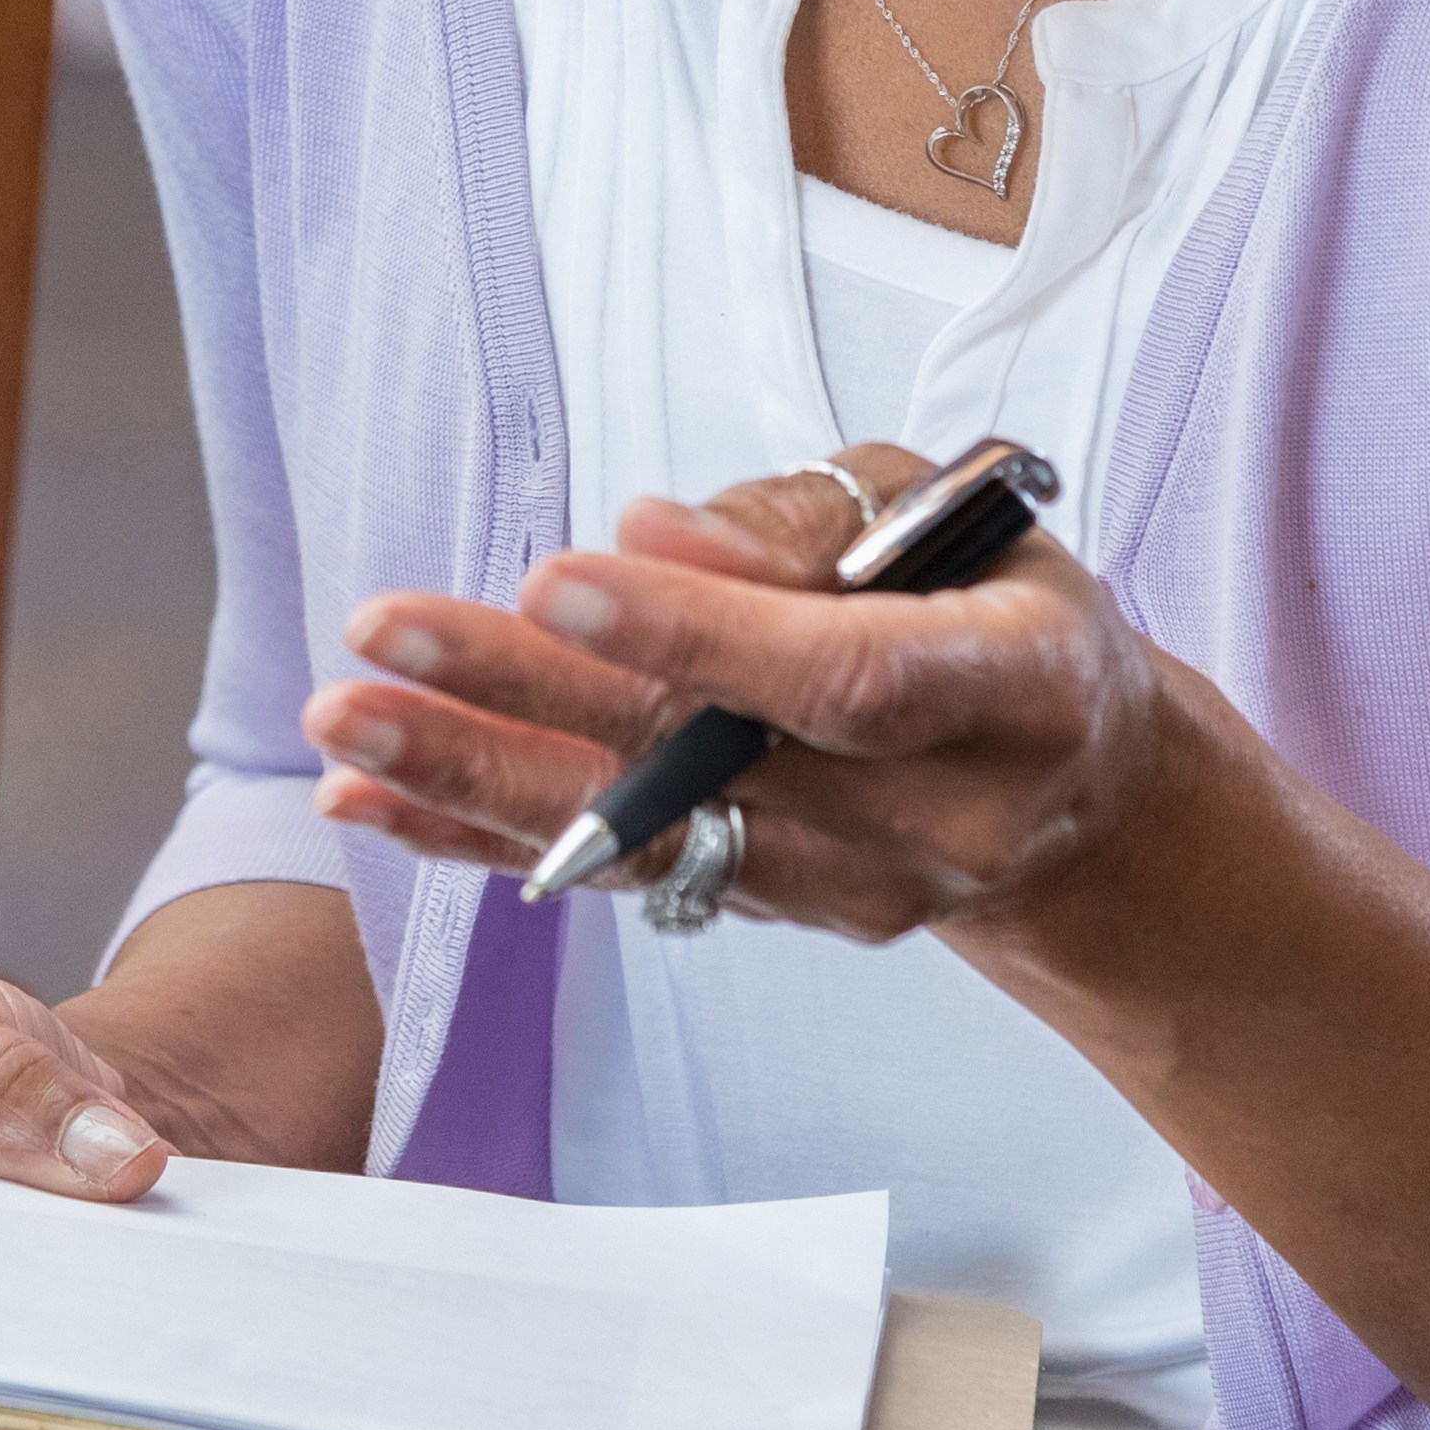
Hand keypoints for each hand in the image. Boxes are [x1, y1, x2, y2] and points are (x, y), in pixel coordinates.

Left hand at [303, 447, 1204, 946]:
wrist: (1082, 785)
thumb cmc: (998, 605)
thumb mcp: (952, 511)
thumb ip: (805, 523)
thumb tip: (654, 535)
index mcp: (1017, 688)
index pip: (843, 675)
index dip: (697, 635)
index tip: (554, 578)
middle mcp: (944, 816)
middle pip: (713, 768)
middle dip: (529, 702)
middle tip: (383, 641)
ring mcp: (863, 890)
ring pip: (649, 843)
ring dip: (480, 781)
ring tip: (347, 725)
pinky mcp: (788, 917)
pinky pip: (624, 879)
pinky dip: (489, 836)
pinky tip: (374, 798)